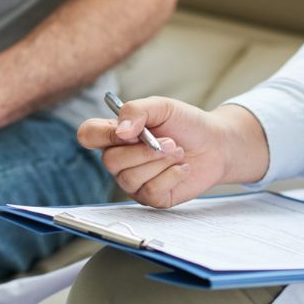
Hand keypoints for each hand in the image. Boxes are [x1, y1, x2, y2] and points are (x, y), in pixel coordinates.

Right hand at [76, 97, 267, 207]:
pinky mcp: (151, 197)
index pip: (88, 135)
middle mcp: (120, 160)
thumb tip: (121, 131)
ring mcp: (134, 181)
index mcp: (116, 134)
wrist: (216, 144)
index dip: (103, 135)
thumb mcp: (162, 107)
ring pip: (130, 179)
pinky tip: (182, 168)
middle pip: (110, 162)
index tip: (130, 131)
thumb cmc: (186, 124)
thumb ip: (137, 111)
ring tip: (178, 152)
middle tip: (170, 142)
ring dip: (160, 163)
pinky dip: (171, 177)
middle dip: (144, 151)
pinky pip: (150, 192)